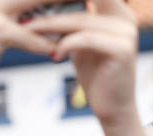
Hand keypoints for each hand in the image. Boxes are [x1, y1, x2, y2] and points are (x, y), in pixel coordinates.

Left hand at [28, 0, 138, 125]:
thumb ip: (70, 20)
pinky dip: (66, 45)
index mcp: (117, 11)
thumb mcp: (80, 40)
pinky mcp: (122, 50)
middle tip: (26, 15)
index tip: (31, 0)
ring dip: (50, 24)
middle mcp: (125, 17)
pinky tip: (54, 56)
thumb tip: (40, 4)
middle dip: (52, 2)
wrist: (112, 108)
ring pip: (80, 20)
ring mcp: (126, 33)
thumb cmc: (95, 74)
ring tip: (27, 29)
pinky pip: (85, 39)